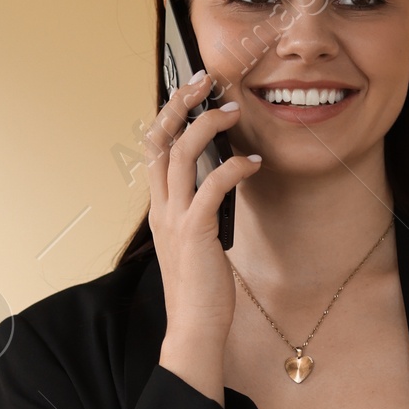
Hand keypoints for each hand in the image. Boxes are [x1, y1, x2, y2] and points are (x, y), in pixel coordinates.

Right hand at [146, 71, 262, 403]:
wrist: (194, 328)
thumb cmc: (201, 288)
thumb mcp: (196, 240)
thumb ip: (199, 210)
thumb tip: (218, 182)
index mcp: (160, 207)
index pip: (155, 147)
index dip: (170, 113)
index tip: (193, 90)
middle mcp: (161, 207)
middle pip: (159, 139)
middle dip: (180, 103)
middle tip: (205, 79)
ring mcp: (175, 218)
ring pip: (181, 154)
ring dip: (207, 125)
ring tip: (233, 110)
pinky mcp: (195, 232)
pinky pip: (212, 186)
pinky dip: (233, 168)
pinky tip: (254, 163)